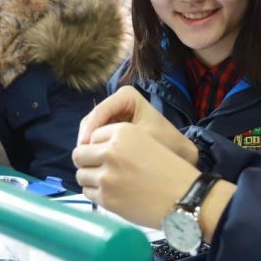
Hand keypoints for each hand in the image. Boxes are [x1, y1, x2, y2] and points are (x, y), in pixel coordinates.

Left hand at [73, 122, 233, 238]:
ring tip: (108, 184)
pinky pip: (87, 193)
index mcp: (124, 132)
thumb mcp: (148, 143)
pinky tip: (111, 194)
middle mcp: (111, 150)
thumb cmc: (172, 171)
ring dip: (91, 179)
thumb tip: (94, 152)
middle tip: (101, 170)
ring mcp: (106, 175)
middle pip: (80, 154)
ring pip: (81, 175)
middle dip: (88, 162)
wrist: (185, 196)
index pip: (93, 135)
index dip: (98, 146)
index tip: (107, 155)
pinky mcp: (105, 197)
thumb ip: (120, 143)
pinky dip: (96, 193)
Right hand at [77, 87, 196, 165]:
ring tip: (86, 163)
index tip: (86, 147)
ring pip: (92, 130)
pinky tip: (93, 163)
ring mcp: (114, 115)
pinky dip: (94, 150)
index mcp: (126, 96)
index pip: (101, 111)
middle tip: (81, 159)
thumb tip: (85, 145)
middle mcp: (117, 101)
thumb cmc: (166, 143)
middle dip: (86, 139)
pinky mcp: (112, 128)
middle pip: (93, 119)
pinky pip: (97, 138)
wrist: (179, 152)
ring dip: (88, 147)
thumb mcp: (142, 139)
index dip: (90, 129)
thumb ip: (115, 139)